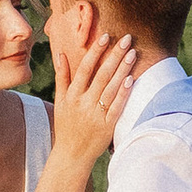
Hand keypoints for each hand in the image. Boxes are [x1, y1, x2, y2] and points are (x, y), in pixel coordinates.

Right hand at [47, 0, 138, 172]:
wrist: (72, 155)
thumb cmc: (66, 125)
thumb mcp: (59, 101)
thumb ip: (62, 77)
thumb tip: (60, 53)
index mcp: (71, 96)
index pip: (85, 68)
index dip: (95, 52)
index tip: (106, 36)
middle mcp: (83, 104)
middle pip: (101, 75)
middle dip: (114, 55)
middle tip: (126, 39)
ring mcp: (95, 115)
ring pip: (111, 88)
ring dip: (122, 69)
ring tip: (133, 53)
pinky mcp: (107, 126)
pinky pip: (117, 107)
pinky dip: (123, 93)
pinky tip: (131, 79)